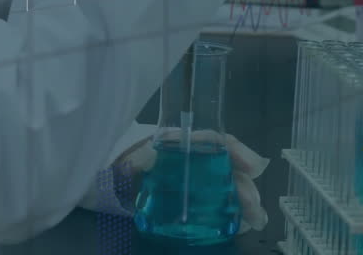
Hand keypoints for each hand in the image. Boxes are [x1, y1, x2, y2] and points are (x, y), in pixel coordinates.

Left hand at [116, 132, 269, 232]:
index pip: (213, 140)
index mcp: (178, 144)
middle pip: (226, 166)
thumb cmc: (116, 169)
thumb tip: (149, 157)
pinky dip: (234, 212)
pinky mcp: (193, 203)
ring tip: (256, 218)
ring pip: (227, 185)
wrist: (106, 186)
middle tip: (253, 206)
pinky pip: (219, 204)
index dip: (234, 150)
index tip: (250, 165)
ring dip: (245, 199)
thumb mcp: (123, 163)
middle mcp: (192, 160)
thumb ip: (133, 160)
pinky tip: (243, 223)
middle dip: (244, 183)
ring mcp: (194, 182)